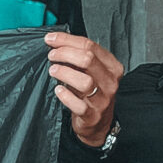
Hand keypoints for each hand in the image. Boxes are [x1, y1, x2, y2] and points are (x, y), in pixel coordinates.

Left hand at [46, 31, 123, 147]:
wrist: (99, 123)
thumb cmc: (93, 93)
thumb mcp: (92, 71)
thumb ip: (79, 56)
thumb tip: (57, 41)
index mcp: (112, 67)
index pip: (90, 46)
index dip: (67, 40)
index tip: (51, 39)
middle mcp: (109, 82)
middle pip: (88, 60)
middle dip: (65, 53)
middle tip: (52, 55)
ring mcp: (102, 99)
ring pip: (85, 81)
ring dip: (65, 73)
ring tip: (53, 71)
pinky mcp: (92, 115)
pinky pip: (79, 105)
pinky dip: (66, 96)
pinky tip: (58, 90)